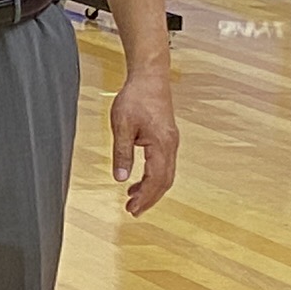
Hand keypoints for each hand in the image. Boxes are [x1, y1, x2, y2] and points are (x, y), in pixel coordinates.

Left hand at [107, 64, 178, 215]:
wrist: (150, 78)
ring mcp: (171, 142)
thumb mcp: (121, 126)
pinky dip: (152, 176)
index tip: (132, 209)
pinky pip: (163, 164)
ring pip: (166, 174)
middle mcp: (171, 146)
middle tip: (133, 211)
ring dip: (151, 189)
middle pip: (164, 181)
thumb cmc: (136, 97)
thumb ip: (122, 153)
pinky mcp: (167, 139)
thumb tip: (120, 178)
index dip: (145, 197)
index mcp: (161, 145)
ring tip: (133, 200)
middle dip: (150, 198)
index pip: (156, 179)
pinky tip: (138, 180)